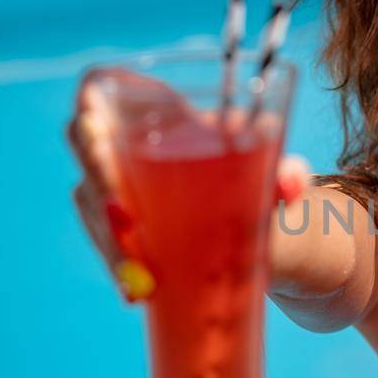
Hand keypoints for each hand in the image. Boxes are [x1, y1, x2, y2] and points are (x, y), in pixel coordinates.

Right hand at [65, 71, 310, 304]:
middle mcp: (129, 140)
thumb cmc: (263, 182)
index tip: (100, 136)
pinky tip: (137, 292)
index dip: (89, 104)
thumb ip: (287, 173)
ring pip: (92, 202)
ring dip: (108, 238)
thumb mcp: (278, 175)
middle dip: (99, 185)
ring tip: (141, 279)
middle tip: (127, 223)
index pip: (102, 85)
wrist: (268, 229)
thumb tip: (290, 179)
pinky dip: (120, 265)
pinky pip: (106, 239)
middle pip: (86, 147)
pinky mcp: (122, 227)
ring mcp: (118, 184)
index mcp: (160, 108)